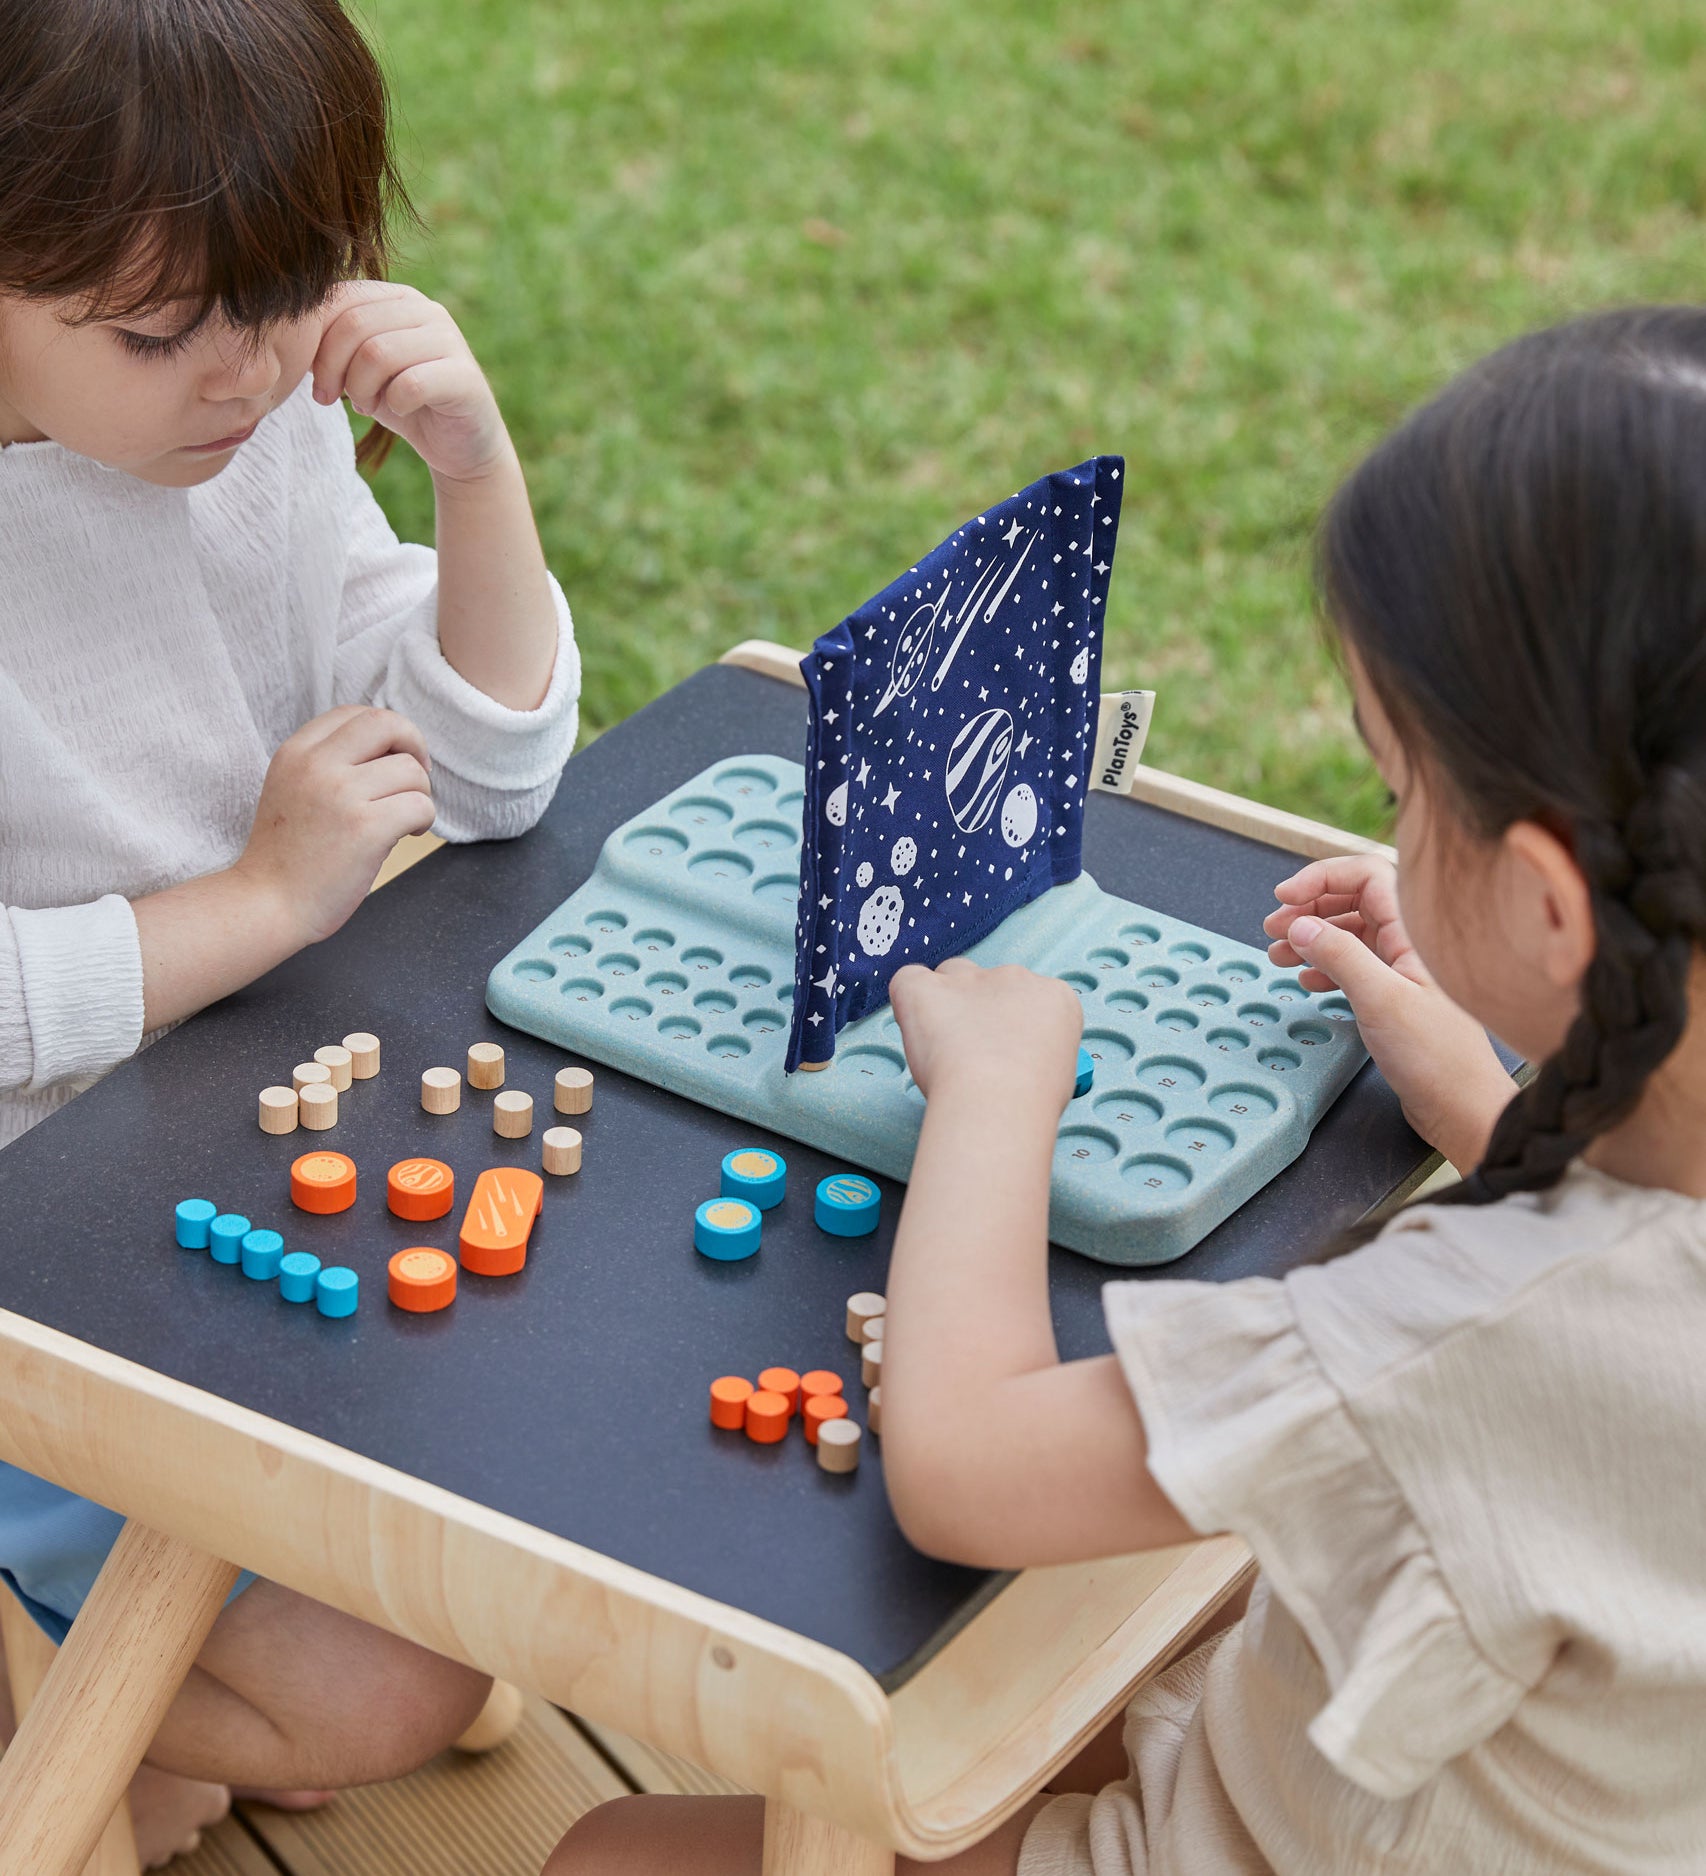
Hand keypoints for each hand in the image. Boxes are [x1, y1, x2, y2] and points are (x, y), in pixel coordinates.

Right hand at [234, 707, 435, 946]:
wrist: (266, 904)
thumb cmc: (288, 855)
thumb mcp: (294, 789)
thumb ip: (331, 763)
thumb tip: (396, 748)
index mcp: (295, 752)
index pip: (355, 713)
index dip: (386, 731)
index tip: (393, 758)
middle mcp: (316, 765)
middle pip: (387, 723)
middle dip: (414, 745)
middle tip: (416, 779)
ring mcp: (340, 795)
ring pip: (411, 770)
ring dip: (420, 794)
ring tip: (403, 819)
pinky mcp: (366, 828)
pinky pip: (421, 806)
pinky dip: (424, 820)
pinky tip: (408, 835)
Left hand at [311, 282, 509, 483]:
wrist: (458, 445)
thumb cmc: (403, 402)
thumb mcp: (360, 369)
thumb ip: (335, 344)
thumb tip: (289, 334)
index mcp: (396, 298)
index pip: (340, 300)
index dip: (316, 343)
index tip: (314, 382)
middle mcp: (426, 309)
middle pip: (354, 325)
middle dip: (332, 368)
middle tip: (330, 398)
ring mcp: (450, 340)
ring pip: (378, 353)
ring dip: (361, 388)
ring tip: (367, 405)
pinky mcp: (465, 377)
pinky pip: (412, 384)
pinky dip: (394, 405)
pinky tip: (398, 412)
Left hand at [889, 959, 1082, 1108]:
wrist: (997, 1100)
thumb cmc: (1030, 1101)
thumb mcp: (1060, 1074)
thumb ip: (1038, 1053)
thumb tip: (1019, 1061)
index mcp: (1054, 997)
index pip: (1032, 999)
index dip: (1015, 1028)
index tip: (1008, 1055)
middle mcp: (1016, 977)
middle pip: (991, 984)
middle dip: (980, 1015)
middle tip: (974, 1059)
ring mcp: (970, 978)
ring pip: (951, 976)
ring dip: (945, 1003)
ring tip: (944, 1050)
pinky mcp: (926, 989)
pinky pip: (909, 979)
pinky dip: (907, 1001)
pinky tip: (915, 1027)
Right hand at [1264, 855, 1513, 1171]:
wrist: (1464, 1110)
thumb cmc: (1437, 1059)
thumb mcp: (1380, 1000)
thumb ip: (1339, 956)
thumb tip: (1300, 926)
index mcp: (1413, 933)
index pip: (1365, 876)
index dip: (1320, 879)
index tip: (1284, 899)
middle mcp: (1410, 945)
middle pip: (1353, 902)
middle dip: (1309, 910)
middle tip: (1274, 928)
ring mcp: (1403, 971)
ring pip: (1349, 936)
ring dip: (1311, 940)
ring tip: (1279, 955)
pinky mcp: (1395, 998)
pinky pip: (1354, 968)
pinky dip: (1325, 968)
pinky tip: (1309, 983)